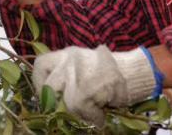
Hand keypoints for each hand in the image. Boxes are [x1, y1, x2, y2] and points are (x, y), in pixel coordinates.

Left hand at [32, 45, 161, 126]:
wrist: (132, 72)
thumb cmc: (104, 72)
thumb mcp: (81, 64)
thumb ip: (65, 73)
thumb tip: (50, 97)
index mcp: (65, 54)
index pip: (40, 65)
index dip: (39, 83)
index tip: (45, 95)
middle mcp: (70, 61)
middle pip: (51, 87)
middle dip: (58, 102)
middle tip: (70, 109)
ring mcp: (80, 73)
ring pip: (68, 101)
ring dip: (78, 111)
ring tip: (90, 111)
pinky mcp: (91, 87)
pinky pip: (84, 109)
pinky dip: (93, 116)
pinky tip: (100, 115)